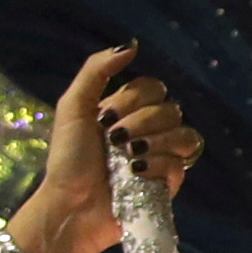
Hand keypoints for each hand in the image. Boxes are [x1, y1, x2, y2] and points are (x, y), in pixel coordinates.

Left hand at [7, 45, 199, 252]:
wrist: (68, 206)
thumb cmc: (67, 160)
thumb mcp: (72, 107)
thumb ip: (96, 71)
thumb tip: (131, 46)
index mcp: (126, 111)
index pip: (154, 87)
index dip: (134, 98)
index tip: (105, 116)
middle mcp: (147, 131)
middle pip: (171, 108)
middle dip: (140, 121)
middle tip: (113, 140)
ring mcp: (160, 157)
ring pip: (184, 133)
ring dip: (153, 141)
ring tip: (126, 156)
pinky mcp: (168, 184)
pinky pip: (181, 162)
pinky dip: (158, 164)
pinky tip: (135, 173)